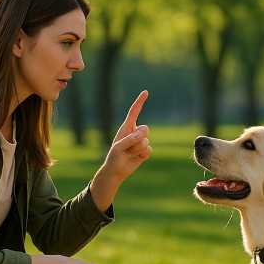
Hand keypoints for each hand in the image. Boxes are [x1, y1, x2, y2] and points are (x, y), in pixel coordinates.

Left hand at [90, 91, 151, 210]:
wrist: (116, 170)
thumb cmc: (114, 157)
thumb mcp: (118, 148)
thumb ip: (129, 140)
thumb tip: (141, 135)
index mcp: (126, 127)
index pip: (134, 112)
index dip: (140, 102)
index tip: (145, 92)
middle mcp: (135, 132)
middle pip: (145, 129)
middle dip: (138, 138)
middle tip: (128, 147)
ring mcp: (140, 141)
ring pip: (146, 141)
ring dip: (137, 149)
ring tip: (129, 153)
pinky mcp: (145, 151)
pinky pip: (149, 150)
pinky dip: (142, 155)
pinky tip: (135, 158)